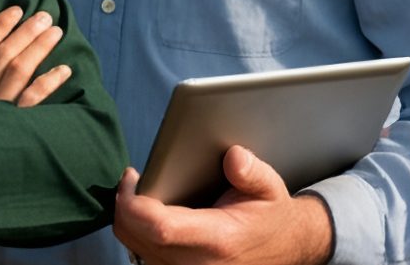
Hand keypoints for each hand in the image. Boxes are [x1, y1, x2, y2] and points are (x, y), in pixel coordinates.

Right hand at [0, 6, 70, 106]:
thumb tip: (4, 47)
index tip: (17, 10)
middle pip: (2, 55)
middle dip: (25, 32)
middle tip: (45, 17)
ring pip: (18, 70)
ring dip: (38, 47)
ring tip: (55, 32)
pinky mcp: (10, 125)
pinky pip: (31, 99)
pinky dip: (48, 82)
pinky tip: (63, 70)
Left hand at [114, 147, 332, 264]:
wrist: (284, 248)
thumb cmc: (270, 216)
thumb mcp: (270, 188)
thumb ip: (252, 171)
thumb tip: (233, 156)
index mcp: (218, 241)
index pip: (159, 228)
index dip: (134, 203)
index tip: (131, 177)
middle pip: (138, 237)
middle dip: (125, 204)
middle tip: (131, 178)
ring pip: (135, 247)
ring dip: (130, 218)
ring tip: (140, 190)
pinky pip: (144, 254)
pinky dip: (138, 232)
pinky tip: (148, 212)